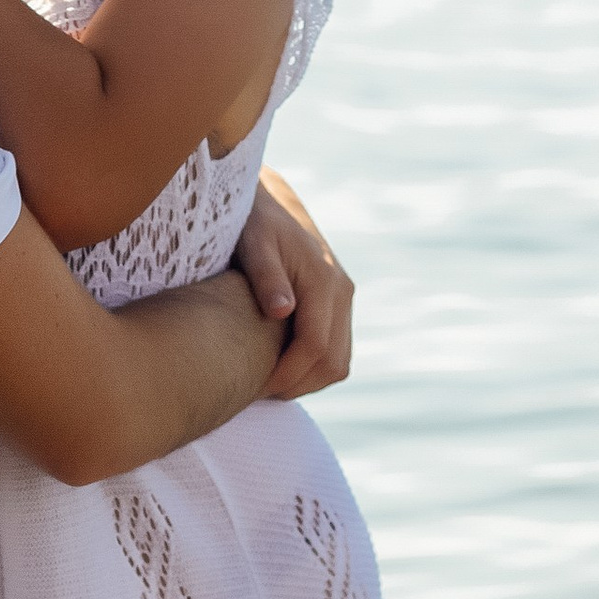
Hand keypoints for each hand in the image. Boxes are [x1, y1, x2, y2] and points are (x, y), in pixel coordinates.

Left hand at [234, 170, 353, 398]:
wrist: (273, 205)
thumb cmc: (255, 225)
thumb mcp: (254, 244)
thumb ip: (266, 276)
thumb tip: (282, 310)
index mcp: (324, 281)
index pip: (316, 346)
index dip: (288, 374)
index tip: (256, 387)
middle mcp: (342, 292)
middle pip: (333, 362)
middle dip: (298, 385)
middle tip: (259, 394)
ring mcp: (345, 300)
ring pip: (340, 362)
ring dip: (308, 382)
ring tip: (268, 386)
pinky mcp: (339, 306)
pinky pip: (337, 351)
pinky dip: (314, 369)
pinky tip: (281, 370)